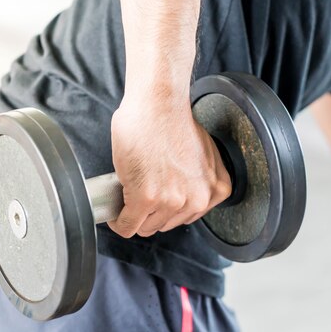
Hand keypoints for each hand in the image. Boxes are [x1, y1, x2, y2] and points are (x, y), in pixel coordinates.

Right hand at [108, 88, 231, 237]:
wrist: (159, 104)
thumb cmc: (174, 120)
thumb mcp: (200, 155)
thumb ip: (195, 180)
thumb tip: (177, 191)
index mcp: (216, 189)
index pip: (187, 217)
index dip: (167, 209)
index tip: (155, 204)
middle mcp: (199, 199)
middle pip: (166, 223)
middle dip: (150, 212)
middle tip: (139, 193)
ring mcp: (173, 201)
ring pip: (146, 227)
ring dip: (134, 215)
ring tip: (128, 195)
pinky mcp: (146, 199)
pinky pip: (127, 225)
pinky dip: (117, 221)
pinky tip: (113, 211)